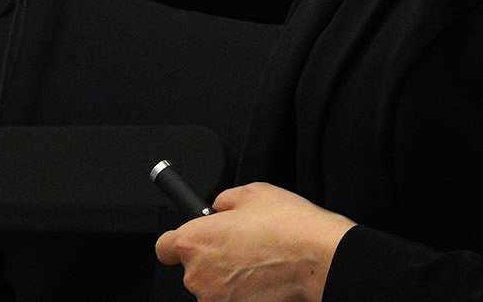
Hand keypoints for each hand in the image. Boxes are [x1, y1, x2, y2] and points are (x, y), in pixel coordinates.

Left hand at [156, 183, 354, 301]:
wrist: (319, 259)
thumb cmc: (290, 227)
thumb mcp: (254, 192)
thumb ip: (225, 199)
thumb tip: (219, 206)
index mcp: (194, 241)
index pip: (164, 247)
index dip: (178, 240)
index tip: (191, 239)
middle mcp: (198, 275)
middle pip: (193, 268)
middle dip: (212, 257)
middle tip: (241, 244)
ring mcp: (215, 300)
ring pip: (213, 287)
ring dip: (228, 277)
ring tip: (258, 260)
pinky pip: (231, 300)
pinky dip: (243, 292)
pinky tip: (264, 277)